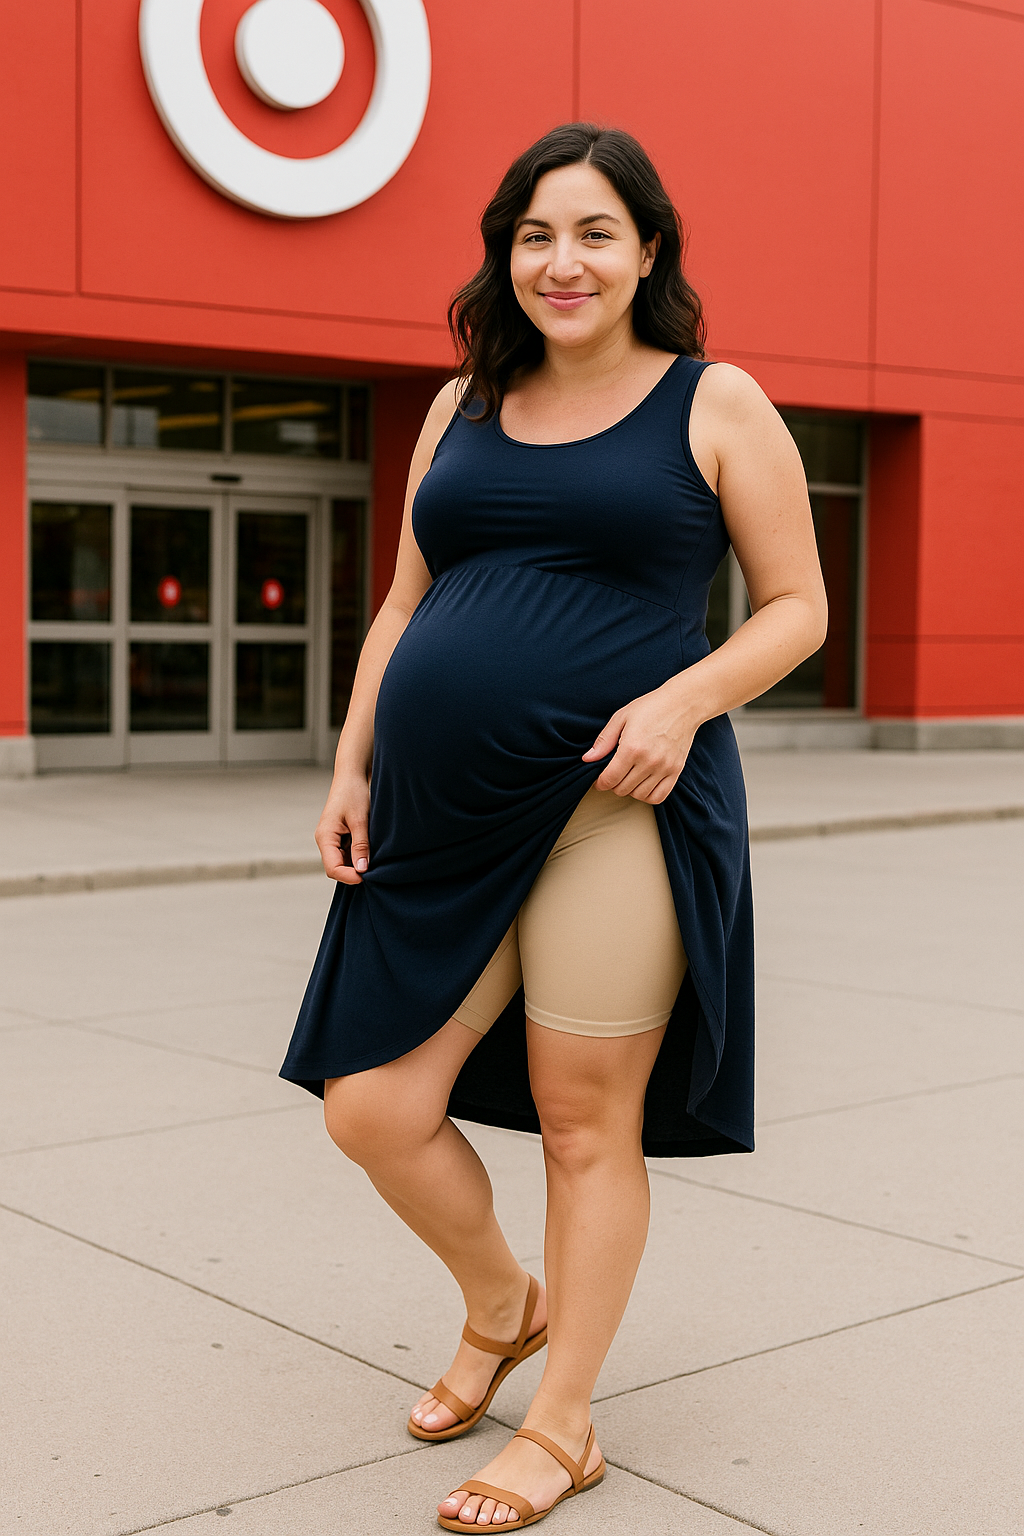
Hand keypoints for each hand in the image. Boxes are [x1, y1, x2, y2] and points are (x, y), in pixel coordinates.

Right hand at [315, 771, 370, 883]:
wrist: (353, 774)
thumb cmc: (353, 792)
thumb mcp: (360, 819)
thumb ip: (361, 845)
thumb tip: (362, 869)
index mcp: (325, 837)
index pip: (332, 868)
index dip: (349, 876)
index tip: (367, 877)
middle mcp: (326, 840)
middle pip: (337, 868)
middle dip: (354, 872)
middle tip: (376, 871)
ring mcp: (334, 839)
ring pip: (345, 862)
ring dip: (359, 864)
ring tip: (376, 860)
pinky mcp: (343, 836)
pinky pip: (350, 853)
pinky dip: (361, 856)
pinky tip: (373, 852)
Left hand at [582, 682, 699, 803]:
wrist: (682, 704)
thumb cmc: (651, 707)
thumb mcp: (621, 718)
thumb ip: (604, 741)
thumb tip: (587, 759)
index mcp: (632, 748)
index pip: (610, 779)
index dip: (600, 783)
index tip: (599, 780)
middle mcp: (648, 761)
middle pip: (622, 789)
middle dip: (613, 784)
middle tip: (614, 774)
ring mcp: (664, 768)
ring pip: (639, 795)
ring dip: (629, 790)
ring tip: (628, 778)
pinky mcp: (676, 771)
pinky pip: (659, 797)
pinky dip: (647, 796)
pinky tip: (643, 785)